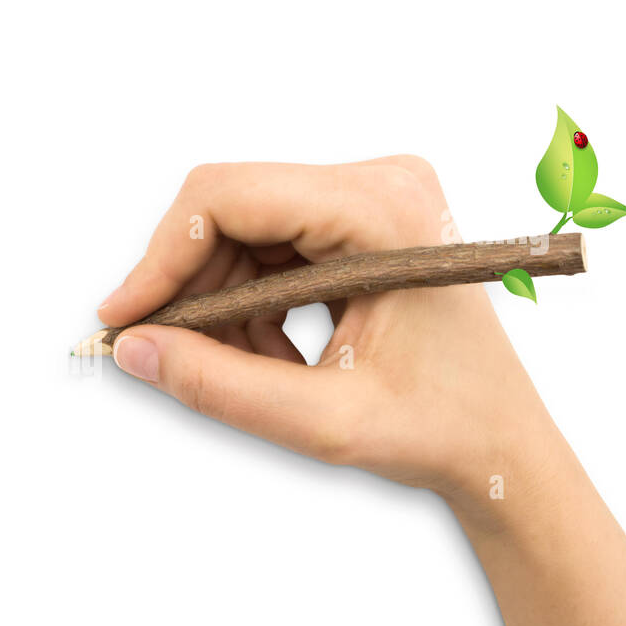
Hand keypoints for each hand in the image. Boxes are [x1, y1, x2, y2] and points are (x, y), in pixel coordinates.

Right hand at [99, 156, 557, 497]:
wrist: (502, 442)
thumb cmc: (442, 429)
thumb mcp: (321, 420)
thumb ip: (218, 385)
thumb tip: (134, 349)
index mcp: (383, 211)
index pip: (230, 196)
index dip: (162, 257)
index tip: (123, 318)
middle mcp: (379, 182)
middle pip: (231, 212)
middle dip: (191, 289)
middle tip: (170, 356)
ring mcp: (371, 197)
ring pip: (242, 235)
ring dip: (221, 307)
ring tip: (244, 372)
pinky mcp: (359, 222)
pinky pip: (267, 250)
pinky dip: (249, 307)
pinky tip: (272, 359)